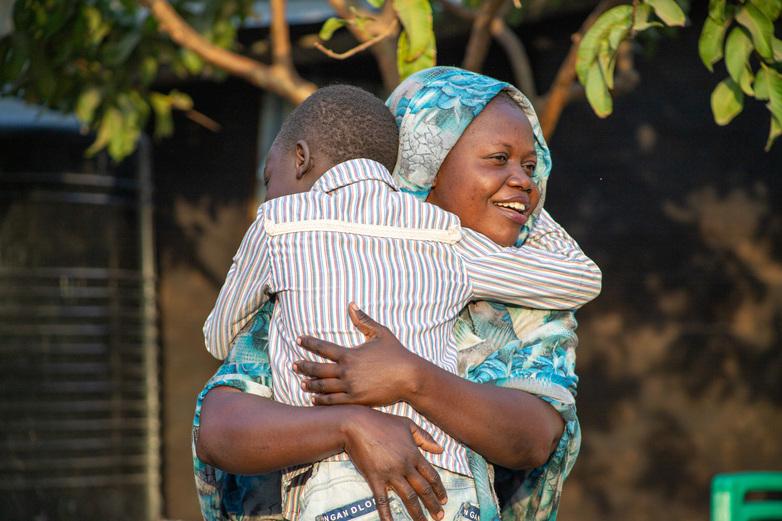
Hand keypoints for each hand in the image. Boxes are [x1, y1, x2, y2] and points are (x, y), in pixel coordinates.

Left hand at [294, 303, 419, 405]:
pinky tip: (314, 399)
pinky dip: (321, 401)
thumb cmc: (396, 354)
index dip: (309, 343)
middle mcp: (346, 371)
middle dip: (304, 366)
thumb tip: (352, 304)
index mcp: (350, 354)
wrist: (409, 377)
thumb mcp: (380, 333)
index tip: (299, 339)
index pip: (323, 347)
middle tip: (294, 365)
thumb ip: (364, 320)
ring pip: (323, 387)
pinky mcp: (356, 400)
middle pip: (318, 369)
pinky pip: (333, 402)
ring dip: (310, 384)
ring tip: (302, 383)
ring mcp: (350, 387)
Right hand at [341, 406, 447, 520]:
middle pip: (423, 489)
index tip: (444, 500)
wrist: (357, 424)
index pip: (431, 475)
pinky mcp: (375, 478)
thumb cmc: (382, 422)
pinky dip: (387, 514)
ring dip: (417, 513)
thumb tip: (441, 450)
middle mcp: (405, 466)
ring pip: (408, 497)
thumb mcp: (407, 424)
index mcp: (414, 454)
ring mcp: (390, 473)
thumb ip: (425, 437)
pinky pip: (382, 500)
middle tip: (440, 517)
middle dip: (433, 505)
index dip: (439, 489)